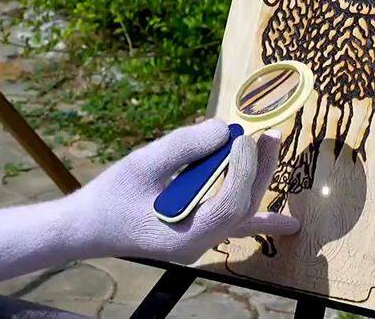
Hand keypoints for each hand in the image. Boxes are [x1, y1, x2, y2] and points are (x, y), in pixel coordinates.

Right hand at [65, 118, 298, 263]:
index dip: (242, 170)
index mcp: (184, 238)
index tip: (242, 138)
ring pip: (242, 214)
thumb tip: (222, 128)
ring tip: (271, 146)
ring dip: (259, 180)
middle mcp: (199, 245)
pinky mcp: (198, 231)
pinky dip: (257, 213)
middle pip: (243, 208)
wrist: (87, 227)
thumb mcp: (141, 166)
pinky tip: (287, 223)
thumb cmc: (110, 198)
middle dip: (260, 170)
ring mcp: (201, 240)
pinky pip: (233, 222)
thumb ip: (182, 147)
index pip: (230, 205)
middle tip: (270, 135)